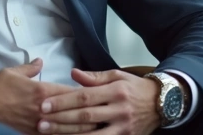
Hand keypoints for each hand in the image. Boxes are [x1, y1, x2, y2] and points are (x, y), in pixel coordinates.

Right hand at [0, 59, 94, 134]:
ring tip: (95, 129)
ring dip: (81, 129)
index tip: (94, 96)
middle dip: (88, 114)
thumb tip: (39, 61)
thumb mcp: (13, 71)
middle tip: (102, 115)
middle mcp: (43, 108)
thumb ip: (30, 68)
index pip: (69, 93)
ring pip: (65, 128)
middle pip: (72, 113)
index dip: (84, 95)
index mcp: (41, 90)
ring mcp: (37, 123)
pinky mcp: (30, 133)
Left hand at [37, 69, 160, 134]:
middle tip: (40, 122)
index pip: (84, 97)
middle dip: (60, 120)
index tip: (45, 104)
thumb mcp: (118, 76)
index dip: (63, 101)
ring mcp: (123, 128)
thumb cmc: (135, 88)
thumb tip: (73, 74)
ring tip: (49, 134)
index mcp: (115, 91)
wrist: (162, 104)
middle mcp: (119, 110)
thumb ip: (95, 77)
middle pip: (85, 117)